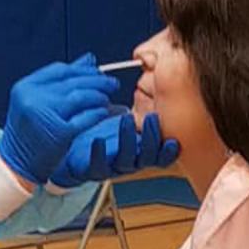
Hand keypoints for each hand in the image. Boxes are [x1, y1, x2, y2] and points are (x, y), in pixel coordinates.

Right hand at [0, 55, 118, 184]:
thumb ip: (60, 81)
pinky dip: (98, 113)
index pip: (60, 70)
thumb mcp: (36, 102)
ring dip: (99, 96)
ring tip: (106, 99)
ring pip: (82, 97)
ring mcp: (46, 115)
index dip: (82, 69)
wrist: (16, 164)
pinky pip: (86, 118)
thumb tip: (89, 59)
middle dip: (97, 81)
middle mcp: (33, 98)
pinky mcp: (60, 133)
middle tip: (112, 83)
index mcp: (25, 87)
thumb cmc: (28, 133)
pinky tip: (103, 113)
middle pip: (73, 81)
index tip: (97, 72)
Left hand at [49, 112, 181, 188]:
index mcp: (142, 151)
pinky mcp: (94, 170)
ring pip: (127, 160)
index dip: (169, 151)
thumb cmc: (102, 130)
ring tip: (127, 118)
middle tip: (151, 117)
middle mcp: (132, 161)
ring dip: (129, 139)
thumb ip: (135, 102)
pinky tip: (99, 141)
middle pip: (149, 156)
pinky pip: (99, 165)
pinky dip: (100, 152)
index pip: (162, 156)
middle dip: (152, 137)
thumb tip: (143, 79)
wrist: (75, 148)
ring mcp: (113, 167)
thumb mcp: (122, 114)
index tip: (173, 140)